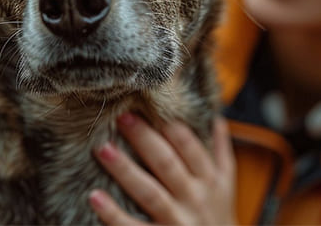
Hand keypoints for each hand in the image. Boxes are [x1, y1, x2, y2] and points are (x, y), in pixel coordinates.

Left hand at [89, 114, 235, 224]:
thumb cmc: (217, 218)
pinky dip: (113, 214)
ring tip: (102, 149)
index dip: (170, 127)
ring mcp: (177, 221)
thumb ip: (221, 153)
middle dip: (144, 140)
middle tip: (121, 117)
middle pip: (167, 164)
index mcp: (210, 181)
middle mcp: (195, 199)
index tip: (149, 105)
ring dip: (125, 170)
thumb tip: (216, 118)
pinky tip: (94, 196)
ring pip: (149, 193)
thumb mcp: (226, 187)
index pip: (190, 148)